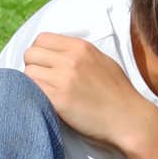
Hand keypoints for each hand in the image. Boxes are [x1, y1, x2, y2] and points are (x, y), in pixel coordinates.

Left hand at [22, 33, 155, 151]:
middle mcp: (70, 59)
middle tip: (44, 81)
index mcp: (81, 47)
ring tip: (48, 94)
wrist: (129, 119)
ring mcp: (63, 79)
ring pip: (28, 73)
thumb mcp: (102, 61)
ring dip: (33, 84)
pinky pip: (32, 91)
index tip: (46, 65)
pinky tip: (48, 104)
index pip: (41, 39)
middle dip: (33, 67)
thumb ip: (79, 54)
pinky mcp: (58, 100)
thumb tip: (57, 54)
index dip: (40, 52)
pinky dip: (35, 97)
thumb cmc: (119, 94)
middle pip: (30, 54)